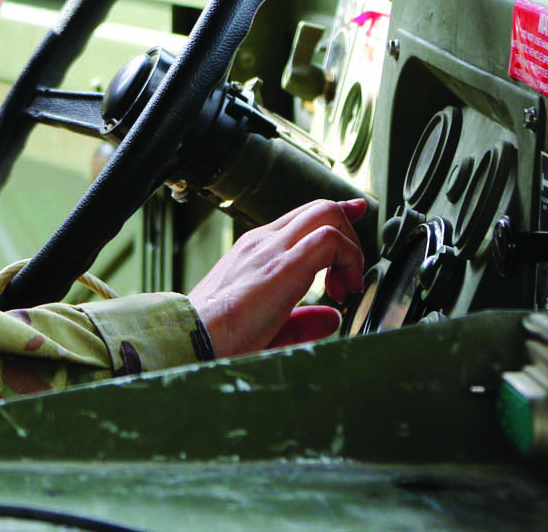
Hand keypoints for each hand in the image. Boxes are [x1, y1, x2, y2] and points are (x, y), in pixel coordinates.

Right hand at [189, 198, 367, 356]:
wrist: (192, 339)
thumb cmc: (218, 339)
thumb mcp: (268, 328)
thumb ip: (302, 322)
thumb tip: (332, 318)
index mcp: (254, 252)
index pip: (301, 219)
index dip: (336, 213)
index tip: (356, 212)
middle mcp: (263, 242)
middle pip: (318, 208)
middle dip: (349, 233)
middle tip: (350, 276)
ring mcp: (271, 249)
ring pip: (326, 212)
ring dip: (350, 246)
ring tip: (347, 285)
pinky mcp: (284, 265)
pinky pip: (329, 238)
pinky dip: (348, 257)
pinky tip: (343, 289)